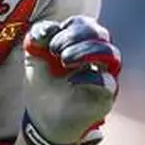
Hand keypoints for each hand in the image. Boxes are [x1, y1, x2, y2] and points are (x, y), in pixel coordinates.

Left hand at [20, 15, 120, 144]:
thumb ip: (37, 37)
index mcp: (82, 45)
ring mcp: (105, 77)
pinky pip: (107, 82)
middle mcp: (98, 59)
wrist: (41, 119)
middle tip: (56, 50)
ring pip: (111, 55)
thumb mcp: (33, 58)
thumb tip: (48, 28)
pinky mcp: (105, 98)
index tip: (49, 39)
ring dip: (86, 51)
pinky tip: (71, 80)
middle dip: (76, 36)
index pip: (86, 24)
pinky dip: (89, 77)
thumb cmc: (41, 86)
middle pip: (101, 34)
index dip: (69, 27)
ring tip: (65, 59)